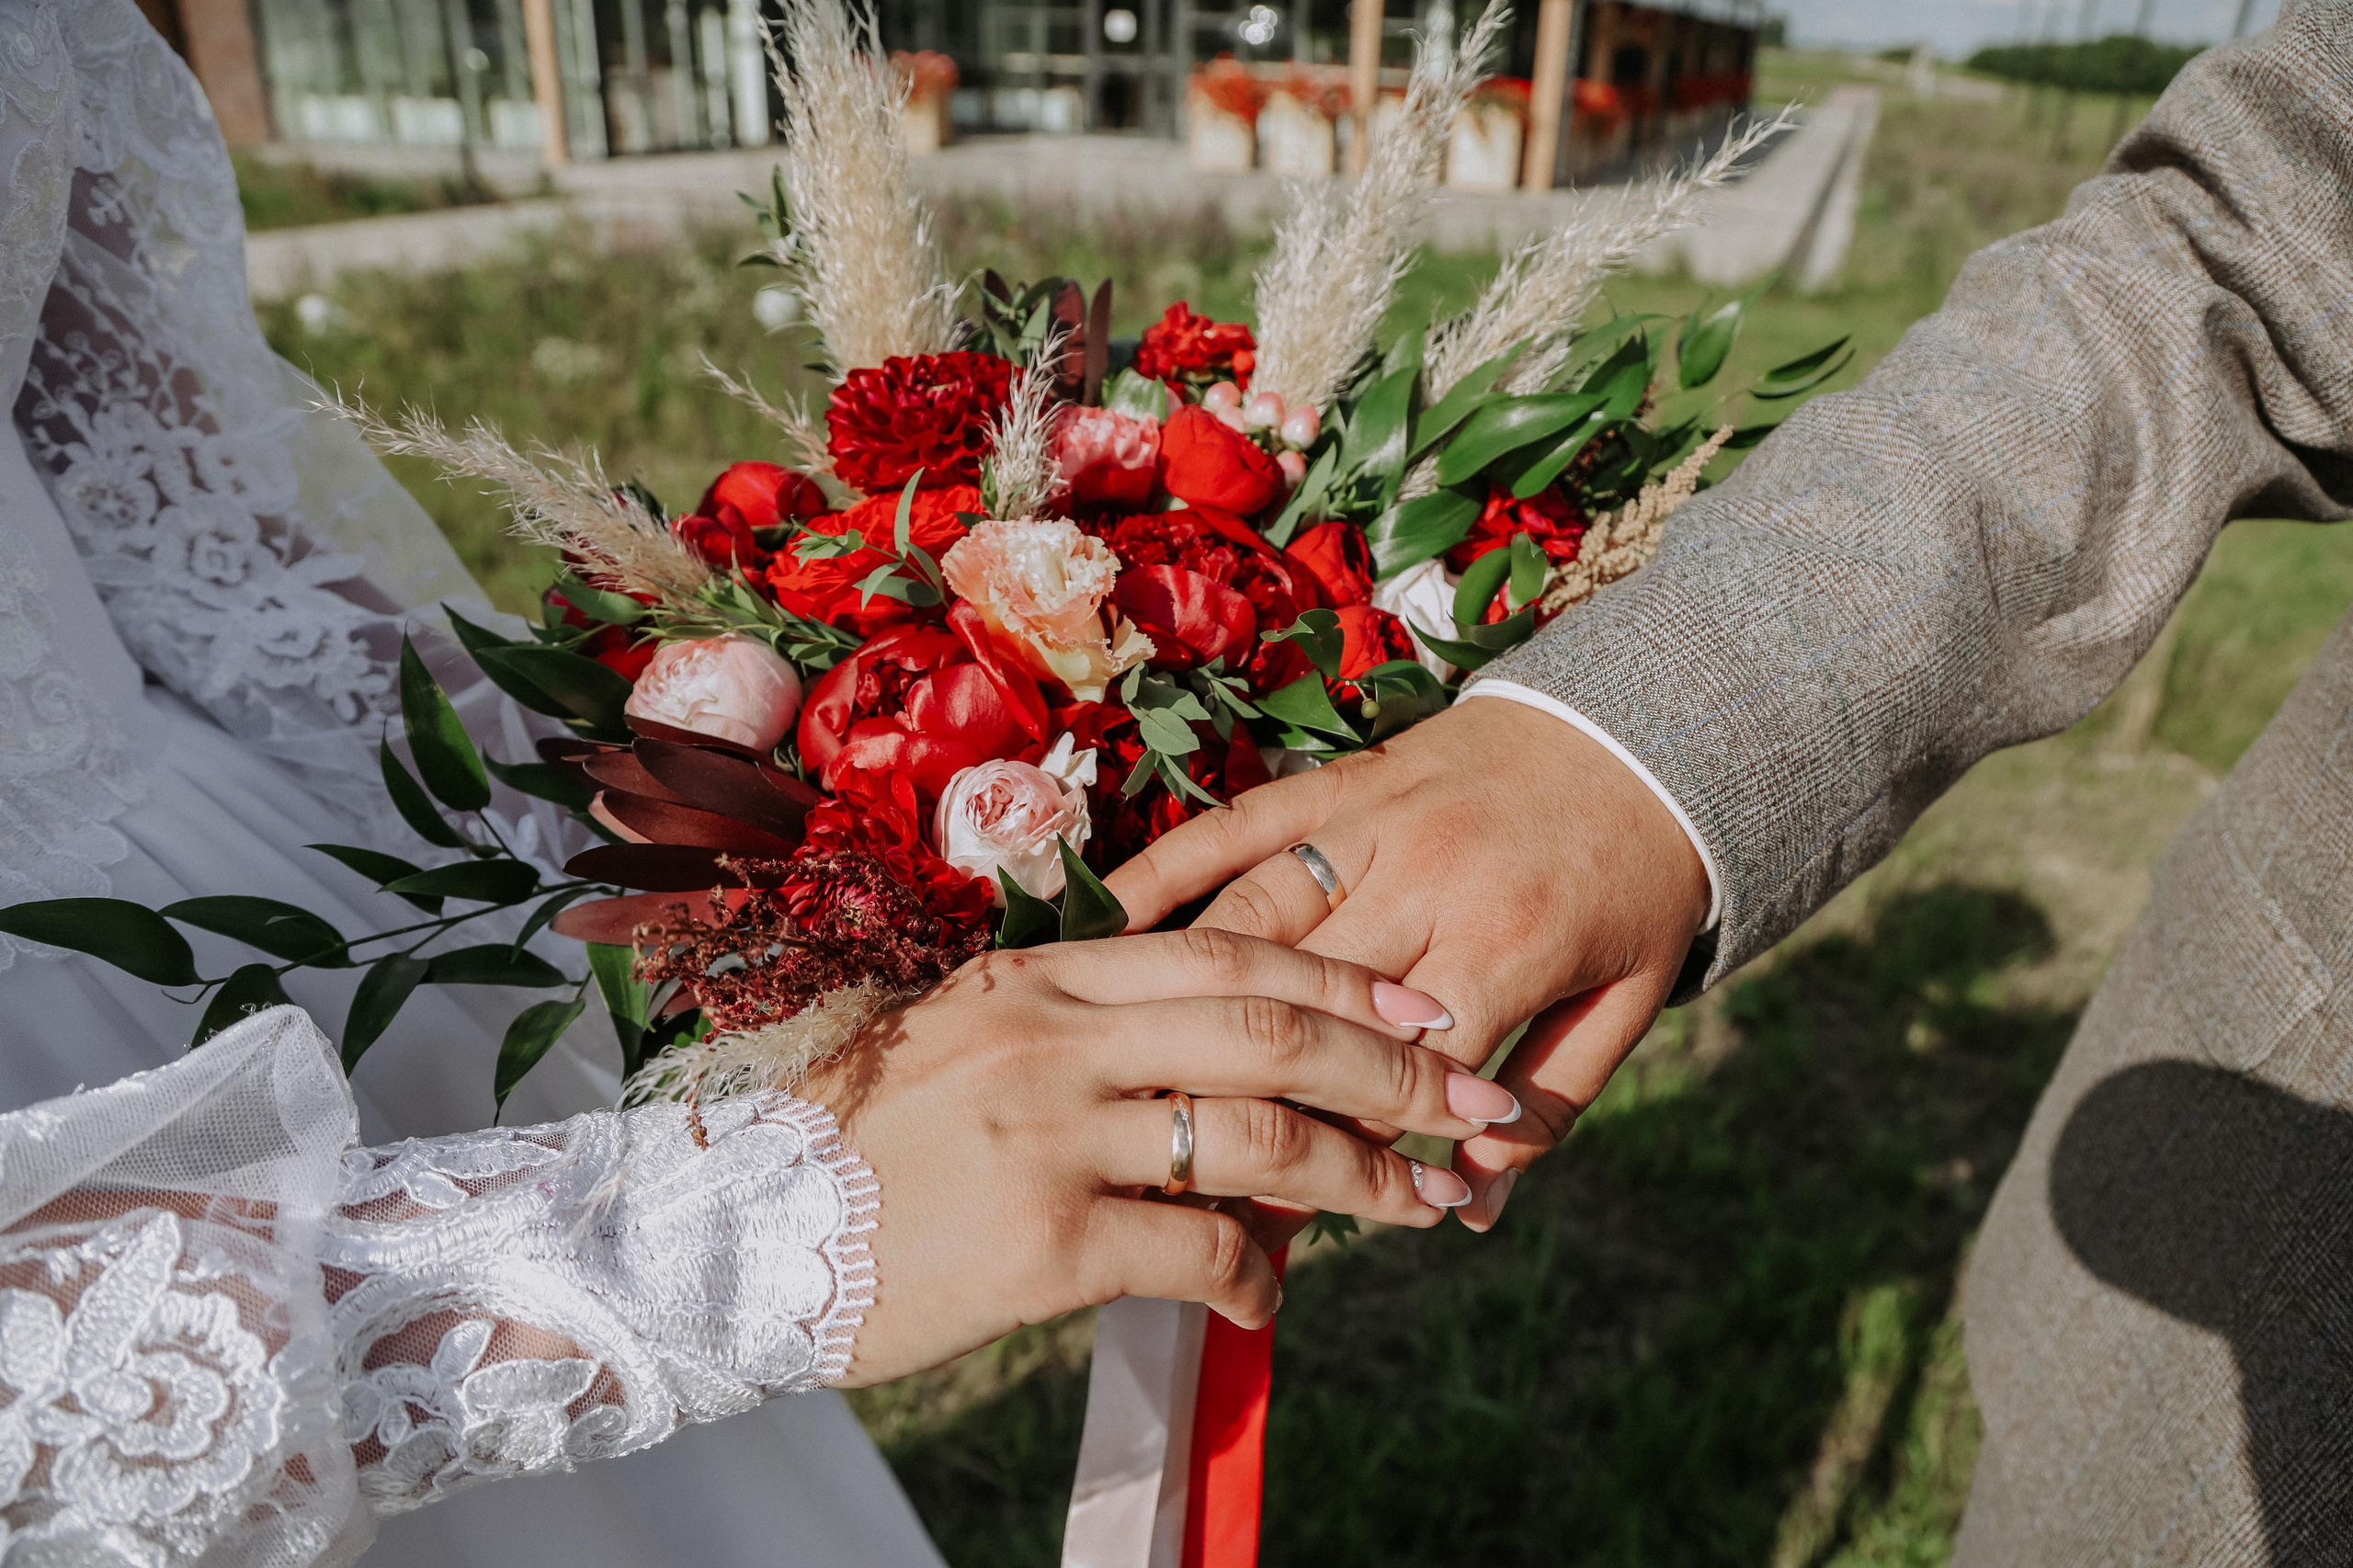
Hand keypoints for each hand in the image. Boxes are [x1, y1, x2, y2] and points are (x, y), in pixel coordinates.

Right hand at [809, 928, 1520, 1386]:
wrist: (729, 1236)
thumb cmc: (852, 1145)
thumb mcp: (957, 1048)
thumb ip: (1072, 1032)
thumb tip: (1197, 1053)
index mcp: (1037, 977)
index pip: (1228, 954)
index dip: (1345, 983)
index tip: (1426, 1015)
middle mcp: (1052, 1037)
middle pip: (1272, 1030)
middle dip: (1397, 1073)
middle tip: (1475, 1106)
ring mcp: (1048, 1134)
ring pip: (1258, 1138)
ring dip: (1361, 1179)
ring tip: (1416, 1207)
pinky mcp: (1041, 1240)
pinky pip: (1196, 1250)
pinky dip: (1256, 1277)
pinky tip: (1265, 1296)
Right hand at [1103, 698, 1709, 1230]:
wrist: (1644, 728)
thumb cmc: (1634, 886)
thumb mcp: (1624, 1006)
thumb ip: (1550, 1106)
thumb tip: (1473, 1207)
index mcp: (1508, 939)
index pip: (1402, 1070)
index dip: (1344, 1150)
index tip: (1289, 1219)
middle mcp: (1427, 876)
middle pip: (1311, 1008)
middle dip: (1254, 1099)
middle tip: (1193, 1170)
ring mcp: (1370, 822)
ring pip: (1254, 924)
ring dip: (1196, 1007)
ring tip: (1140, 1083)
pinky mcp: (1333, 782)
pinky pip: (1231, 825)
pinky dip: (1163, 871)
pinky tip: (1104, 923)